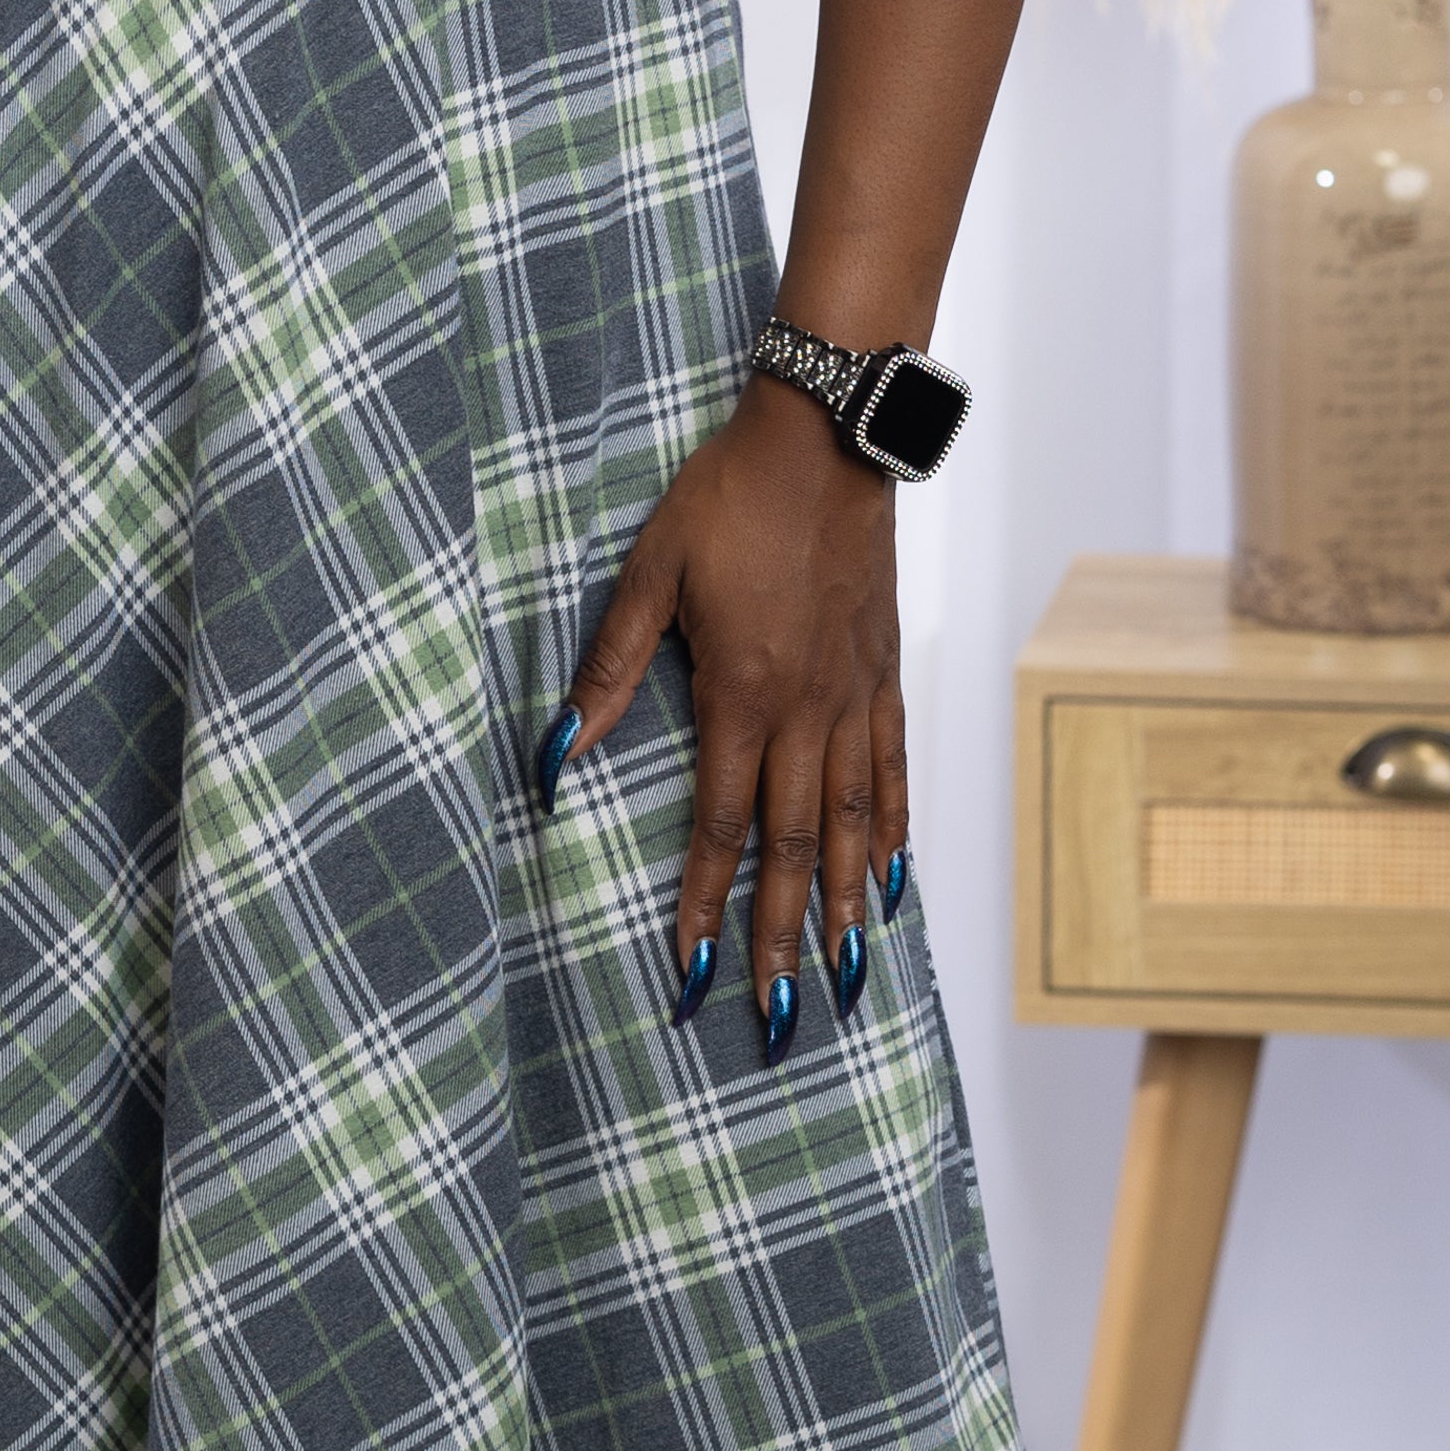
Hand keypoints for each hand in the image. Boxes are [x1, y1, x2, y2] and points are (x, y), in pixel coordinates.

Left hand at [545, 376, 913, 1045]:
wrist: (826, 440)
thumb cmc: (727, 500)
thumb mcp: (649, 577)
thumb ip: (607, 672)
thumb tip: (555, 755)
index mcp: (741, 696)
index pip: (716, 826)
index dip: (702, 904)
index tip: (692, 971)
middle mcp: (805, 712)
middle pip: (791, 846)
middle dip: (778, 933)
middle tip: (779, 1010)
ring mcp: (853, 697)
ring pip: (852, 822)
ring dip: (846, 903)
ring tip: (847, 969)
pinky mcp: (882, 674)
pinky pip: (891, 769)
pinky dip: (893, 829)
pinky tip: (895, 876)